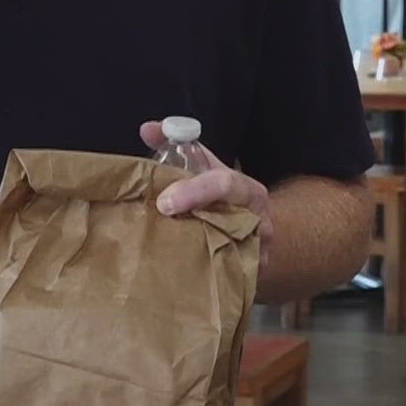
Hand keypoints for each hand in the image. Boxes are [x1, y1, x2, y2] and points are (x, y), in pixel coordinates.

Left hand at [139, 121, 274, 274]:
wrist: (254, 233)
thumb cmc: (223, 197)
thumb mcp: (205, 169)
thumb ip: (177, 147)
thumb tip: (147, 128)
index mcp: (246, 190)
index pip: (224, 184)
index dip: (194, 191)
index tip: (165, 202)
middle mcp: (257, 221)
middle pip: (227, 223)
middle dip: (192, 224)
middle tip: (161, 223)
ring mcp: (256, 254)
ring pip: (225, 254)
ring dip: (192, 253)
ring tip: (161, 252)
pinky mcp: (246, 277)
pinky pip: (222, 275)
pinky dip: (198, 273)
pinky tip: (174, 273)